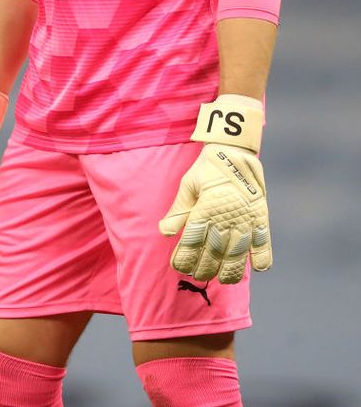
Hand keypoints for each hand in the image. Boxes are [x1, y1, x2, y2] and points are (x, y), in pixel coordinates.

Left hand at [159, 142, 271, 283]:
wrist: (234, 150)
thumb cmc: (207, 167)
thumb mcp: (188, 184)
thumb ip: (178, 210)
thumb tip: (164, 232)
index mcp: (205, 209)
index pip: (192, 243)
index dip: (184, 259)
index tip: (178, 267)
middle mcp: (225, 218)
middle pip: (213, 254)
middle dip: (203, 268)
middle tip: (196, 274)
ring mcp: (244, 219)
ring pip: (237, 255)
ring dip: (228, 271)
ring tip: (221, 278)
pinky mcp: (260, 217)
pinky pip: (264, 242)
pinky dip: (262, 258)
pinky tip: (256, 268)